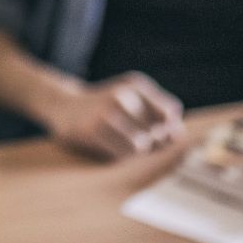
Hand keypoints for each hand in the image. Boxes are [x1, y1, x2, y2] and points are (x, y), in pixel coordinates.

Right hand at [42, 72, 185, 160]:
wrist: (63, 104)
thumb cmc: (105, 105)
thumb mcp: (131, 95)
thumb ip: (158, 109)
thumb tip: (179, 133)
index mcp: (136, 84)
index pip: (170, 113)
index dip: (171, 131)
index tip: (163, 138)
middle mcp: (123, 94)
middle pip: (158, 132)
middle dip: (155, 145)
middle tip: (142, 146)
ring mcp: (107, 111)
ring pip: (141, 146)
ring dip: (137, 154)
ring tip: (125, 148)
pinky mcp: (92, 130)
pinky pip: (121, 154)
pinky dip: (121, 158)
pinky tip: (112, 150)